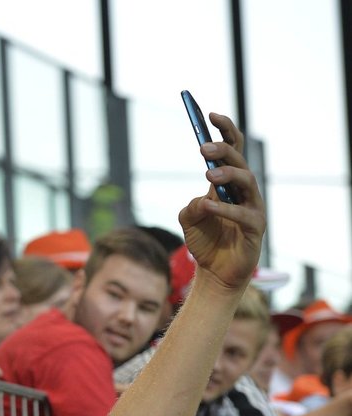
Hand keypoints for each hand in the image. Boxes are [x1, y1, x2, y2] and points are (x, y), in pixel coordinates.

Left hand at [178, 113, 265, 292]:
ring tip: (208, 174)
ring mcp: (252, 208)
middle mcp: (243, 192)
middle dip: (222, 151)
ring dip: (228, 174)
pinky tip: (208, 206)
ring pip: (247, 181)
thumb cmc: (205, 242)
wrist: (215, 272)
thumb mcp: (189, 220)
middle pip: (238, 162)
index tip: (209, 114)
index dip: (224, 131)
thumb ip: (190, 207)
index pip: (231, 150)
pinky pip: (243, 214)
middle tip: (203, 148)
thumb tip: (202, 200)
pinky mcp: (255, 227)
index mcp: (227, 184)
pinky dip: (225, 209)